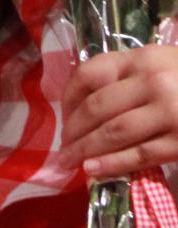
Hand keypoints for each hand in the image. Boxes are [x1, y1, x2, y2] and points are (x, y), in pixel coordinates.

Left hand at [64, 46, 177, 179]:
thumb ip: (129, 75)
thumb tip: (84, 101)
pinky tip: (94, 170)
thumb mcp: (163, 64)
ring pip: (113, 132)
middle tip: (61, 147)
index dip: (69, 98)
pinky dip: (112, 163)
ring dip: (85, 149)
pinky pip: (139, 154)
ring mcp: (169, 112)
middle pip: (97, 107)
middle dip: (73, 130)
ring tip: (69, 162)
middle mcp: (153, 81)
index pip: (90, 73)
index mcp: (144, 58)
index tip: (62, 116)